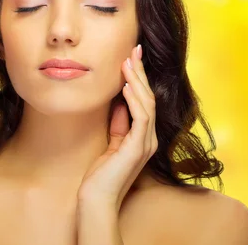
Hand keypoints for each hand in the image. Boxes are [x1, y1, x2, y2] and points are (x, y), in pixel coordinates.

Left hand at [76, 44, 157, 212]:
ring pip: (147, 104)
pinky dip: (134, 100)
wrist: (97, 199)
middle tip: (133, 49)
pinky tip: (127, 86)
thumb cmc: (101, 173)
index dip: (139, 77)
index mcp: (143, 136)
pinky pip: (141, 118)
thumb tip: (119, 100)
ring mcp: (146, 143)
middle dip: (140, 72)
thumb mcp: (110, 141)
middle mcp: (149, 138)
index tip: (131, 56)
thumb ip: (118, 123)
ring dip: (137, 81)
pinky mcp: (138, 148)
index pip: (144, 100)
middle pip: (148, 97)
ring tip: (128, 61)